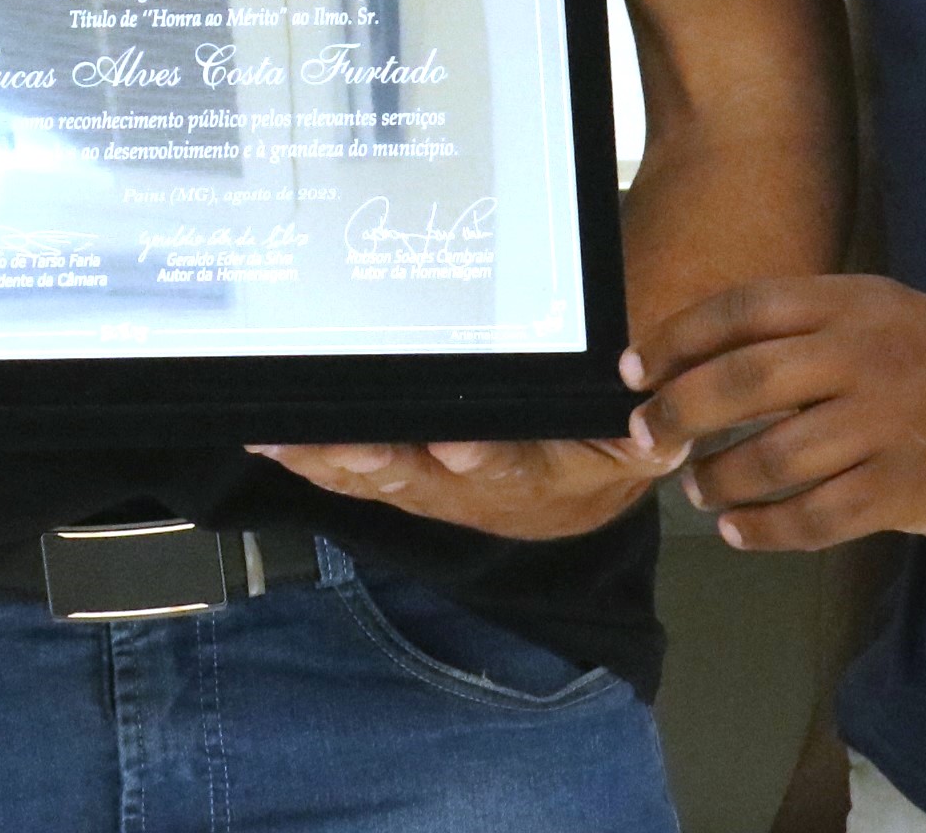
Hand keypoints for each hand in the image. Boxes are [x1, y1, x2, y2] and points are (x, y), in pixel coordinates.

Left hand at [253, 372, 676, 541]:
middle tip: (337, 441)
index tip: (455, 447)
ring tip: (283, 438)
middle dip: (374, 460)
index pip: (513, 469)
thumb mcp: (636, 444)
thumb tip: (652, 434)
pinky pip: (354, 475)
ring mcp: (435, 488)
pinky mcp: (404, 481)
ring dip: (329, 461)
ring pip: (377, 479)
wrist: (588, 476)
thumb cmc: (604, 442)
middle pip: (423, 478)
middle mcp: (479, 490)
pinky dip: (314, 460)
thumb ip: (644, 440)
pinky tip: (273, 440)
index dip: (484, 461)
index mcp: (541, 476)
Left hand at [642, 276, 925, 550]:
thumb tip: (704, 357)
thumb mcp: (885, 314)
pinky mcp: (909, 487)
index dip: (676, 339)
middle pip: (742, 381)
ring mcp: (888, 423)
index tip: (634, 370)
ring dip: (718, 478)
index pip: (742, 310)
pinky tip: (741, 530)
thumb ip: (809, 329)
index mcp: (853, 302)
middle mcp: (865, 355)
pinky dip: (766, 529)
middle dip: (676, 412)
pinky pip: (816, 516)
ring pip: (772, 458)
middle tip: (645, 437)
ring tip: (698, 488)